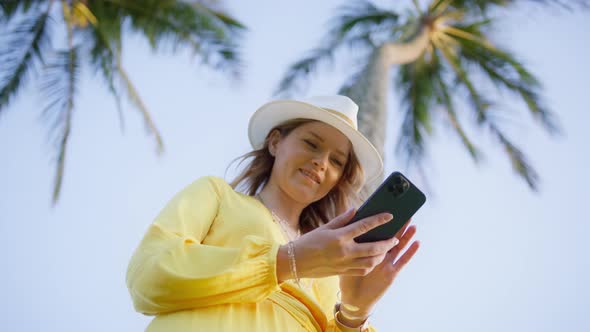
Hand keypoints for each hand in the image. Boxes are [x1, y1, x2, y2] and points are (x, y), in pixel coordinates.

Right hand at [276, 208, 398, 281]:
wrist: (294, 262)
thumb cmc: (308, 242)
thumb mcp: (324, 228)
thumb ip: (342, 219)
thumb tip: (356, 209)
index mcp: (339, 237)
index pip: (364, 226)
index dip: (379, 220)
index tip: (390, 216)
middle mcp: (344, 251)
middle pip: (373, 247)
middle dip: (387, 243)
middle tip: (395, 238)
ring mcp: (344, 264)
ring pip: (371, 262)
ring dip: (381, 256)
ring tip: (385, 250)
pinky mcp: (342, 272)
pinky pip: (362, 270)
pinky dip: (371, 265)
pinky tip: (373, 260)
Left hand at [338, 220, 419, 318]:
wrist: (352, 300)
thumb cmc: (347, 279)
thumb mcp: (344, 257)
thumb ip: (348, 242)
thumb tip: (350, 223)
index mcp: (367, 250)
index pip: (376, 232)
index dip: (381, 222)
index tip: (386, 209)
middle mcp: (379, 255)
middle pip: (389, 237)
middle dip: (397, 226)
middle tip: (404, 212)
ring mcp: (387, 263)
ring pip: (398, 247)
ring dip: (406, 236)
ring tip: (412, 223)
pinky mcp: (392, 273)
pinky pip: (403, 261)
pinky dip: (410, 252)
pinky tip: (417, 242)